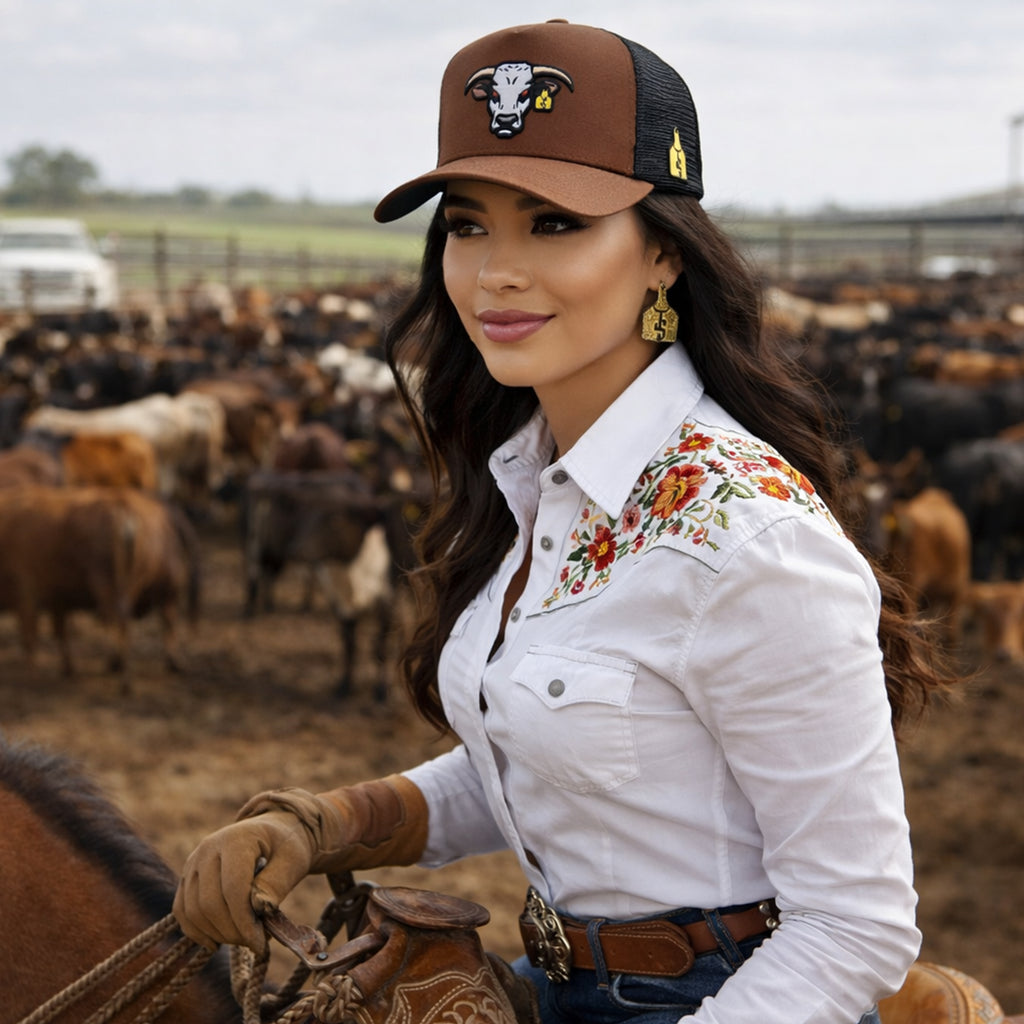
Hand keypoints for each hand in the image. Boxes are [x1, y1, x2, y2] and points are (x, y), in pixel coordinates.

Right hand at [173, 810, 314, 951]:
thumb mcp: (293, 860)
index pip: (233, 888)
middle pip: (210, 903)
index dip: (244, 921)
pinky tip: (218, 942)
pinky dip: (197, 932)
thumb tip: (259, 909)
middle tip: (255, 943)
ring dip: (217, 934)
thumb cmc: (286, 847)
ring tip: (243, 938)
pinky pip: (182, 911)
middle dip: (232, 931)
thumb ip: (276, 884)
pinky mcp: (187, 877)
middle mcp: (208, 848)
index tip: (260, 944)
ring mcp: (193, 862)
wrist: (273, 833)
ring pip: (193, 911)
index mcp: (236, 839)